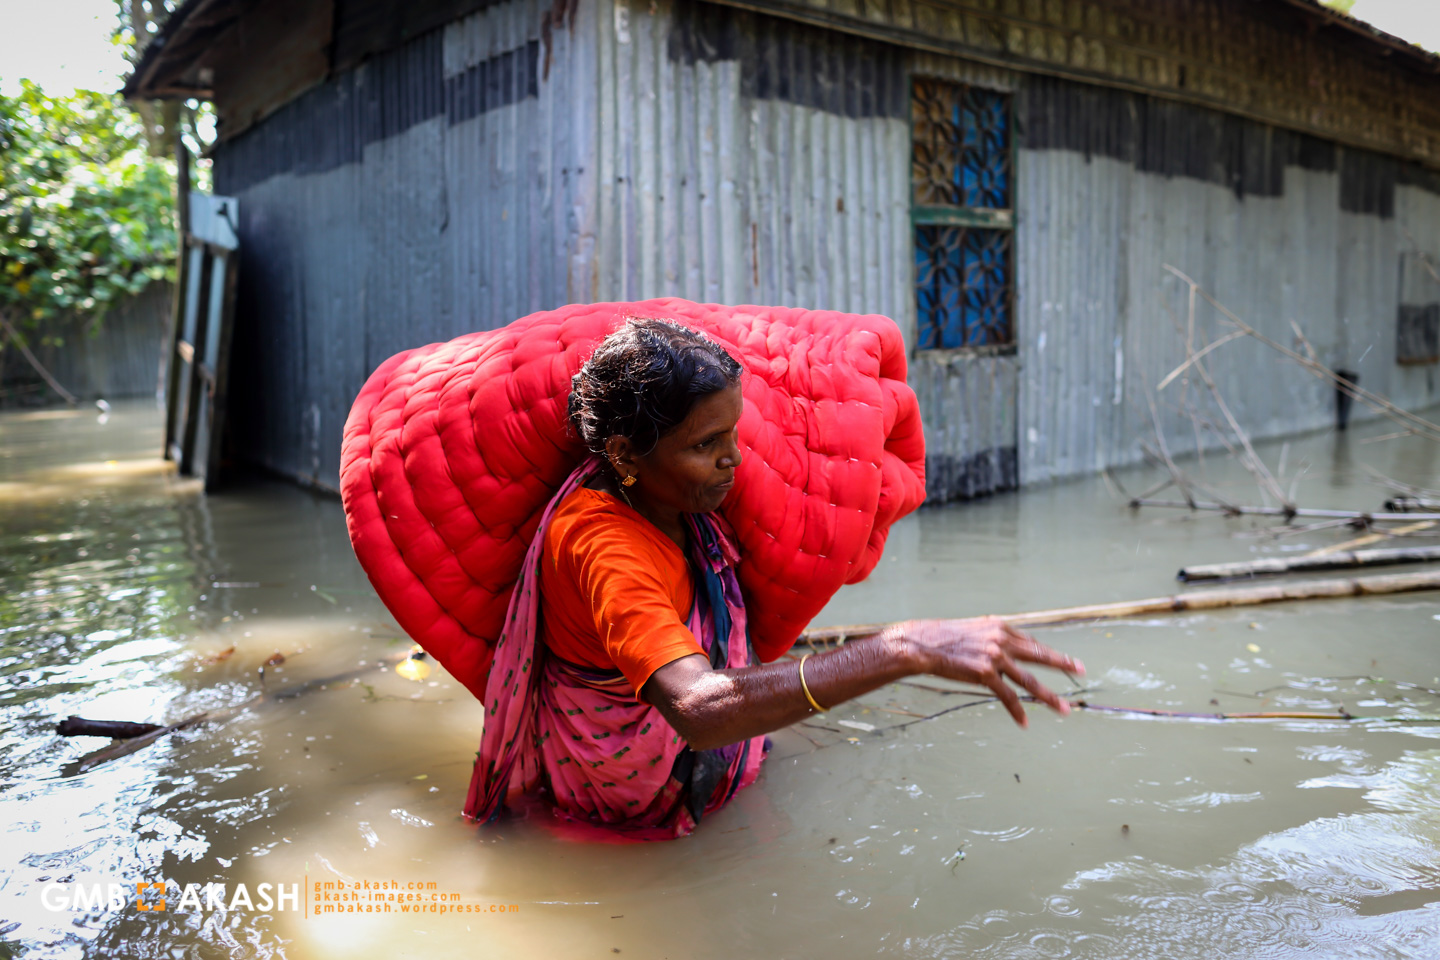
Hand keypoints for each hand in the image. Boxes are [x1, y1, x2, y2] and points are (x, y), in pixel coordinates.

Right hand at [892, 616, 1083, 726]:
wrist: (922, 644)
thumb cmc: (942, 638)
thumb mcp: (972, 630)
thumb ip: (990, 637)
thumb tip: (1001, 648)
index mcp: (999, 627)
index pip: (1029, 642)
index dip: (1044, 652)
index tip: (1059, 658)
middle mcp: (1001, 640)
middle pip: (1039, 655)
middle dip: (1062, 663)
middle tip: (1081, 668)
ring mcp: (995, 657)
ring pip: (1030, 681)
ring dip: (1049, 697)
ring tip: (1065, 709)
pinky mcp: (985, 674)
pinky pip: (1007, 696)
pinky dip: (1017, 711)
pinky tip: (1025, 722)